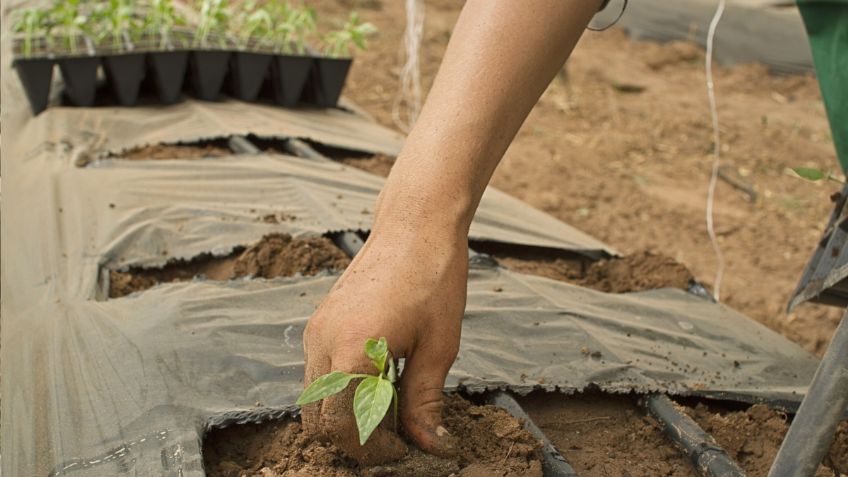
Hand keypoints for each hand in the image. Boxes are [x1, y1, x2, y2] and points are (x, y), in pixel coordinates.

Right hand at [302, 224, 466, 463]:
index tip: (404, 452)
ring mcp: (316, 331)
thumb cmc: (433, 279)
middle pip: (317, 421)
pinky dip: (339, 393)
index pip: (341, 428)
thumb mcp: (438, 347)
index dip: (372, 450)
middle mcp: (322, 342)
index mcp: (352, 351)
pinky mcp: (319, 323)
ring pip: (314, 400)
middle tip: (395, 441)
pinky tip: (377, 385)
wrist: (415, 226)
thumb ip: (425, 403)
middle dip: (352, 441)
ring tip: (390, 412)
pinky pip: (317, 374)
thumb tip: (431, 446)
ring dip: (344, 417)